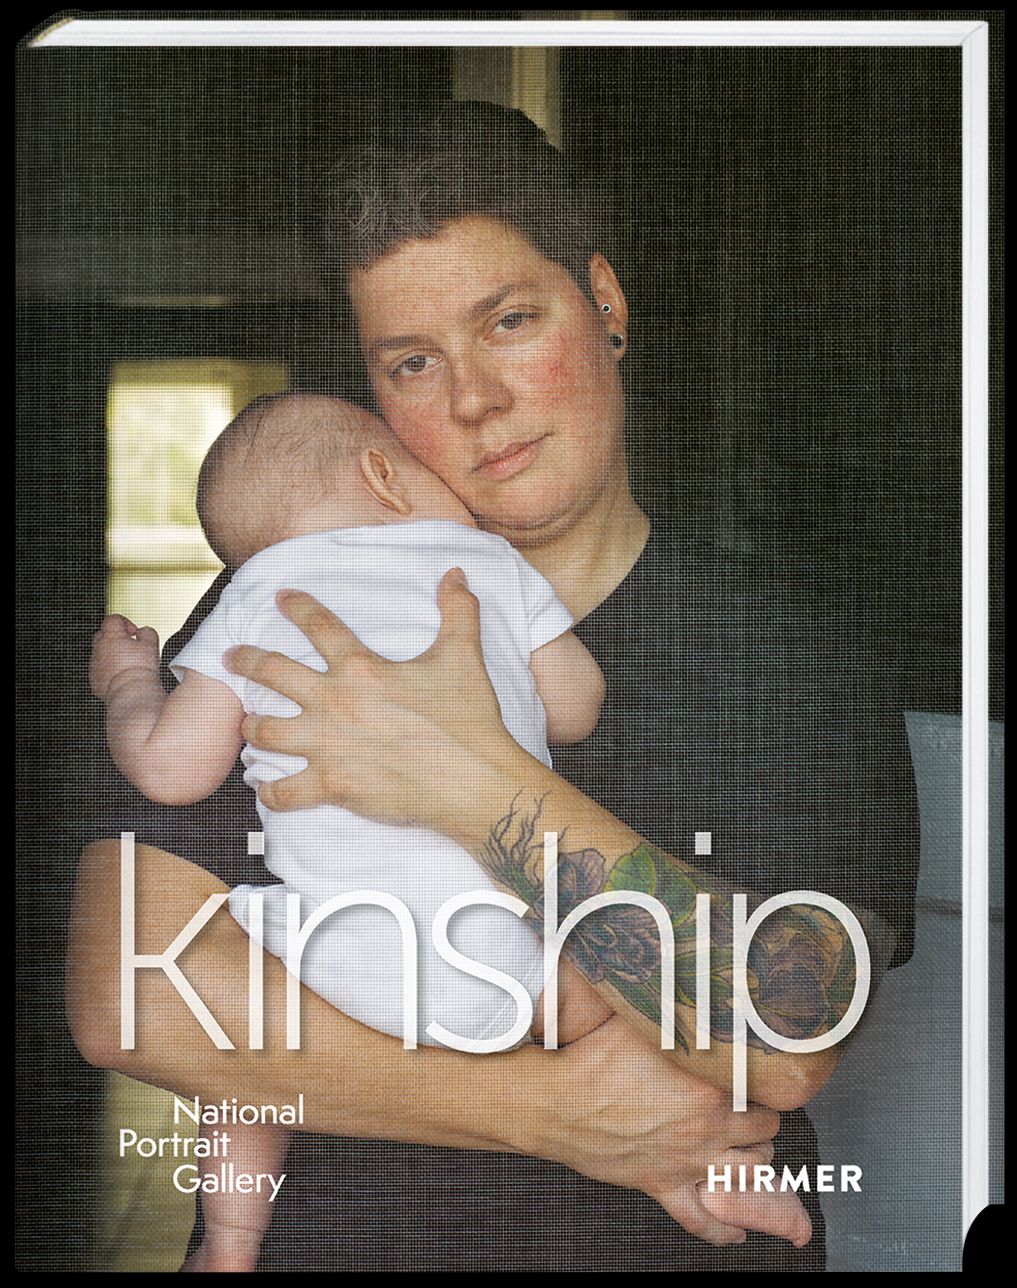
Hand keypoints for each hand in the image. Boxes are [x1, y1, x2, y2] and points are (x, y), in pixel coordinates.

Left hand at [89, 614, 159, 700]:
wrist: (131, 693)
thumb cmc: (140, 670)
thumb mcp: (151, 644)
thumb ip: (147, 632)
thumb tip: (143, 632)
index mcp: (111, 636)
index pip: (113, 619)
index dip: (126, 623)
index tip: (134, 632)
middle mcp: (99, 648)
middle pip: (103, 634)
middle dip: (116, 638)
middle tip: (130, 646)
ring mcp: (94, 665)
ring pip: (101, 653)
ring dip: (112, 655)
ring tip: (128, 663)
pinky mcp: (94, 680)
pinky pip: (100, 670)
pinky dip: (109, 671)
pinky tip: (123, 676)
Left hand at [224, 569, 523, 829]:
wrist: (472, 780)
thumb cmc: (468, 719)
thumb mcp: (463, 656)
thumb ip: (458, 611)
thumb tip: (456, 574)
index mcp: (361, 668)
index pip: (319, 626)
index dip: (298, 607)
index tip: (280, 597)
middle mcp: (335, 702)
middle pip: (273, 673)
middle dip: (245, 661)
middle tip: (231, 656)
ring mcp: (328, 746)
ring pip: (266, 731)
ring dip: (252, 726)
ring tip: (246, 724)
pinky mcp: (332, 786)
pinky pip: (283, 791)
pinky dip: (269, 791)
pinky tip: (263, 787)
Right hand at [530, 1015, 780, 1245]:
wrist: (555, 1100)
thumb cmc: (593, 1057)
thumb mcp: (640, 1022)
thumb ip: (677, 1013)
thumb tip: (695, 990)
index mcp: (708, 1089)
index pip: (764, 1093)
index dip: (762, 1085)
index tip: (752, 1078)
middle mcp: (705, 1129)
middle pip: (765, 1134)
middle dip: (761, 1121)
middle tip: (748, 1111)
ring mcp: (686, 1162)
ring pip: (748, 1176)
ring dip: (752, 1162)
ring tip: (744, 1149)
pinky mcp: (661, 1184)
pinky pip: (702, 1220)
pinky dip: (724, 1229)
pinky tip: (736, 1230)